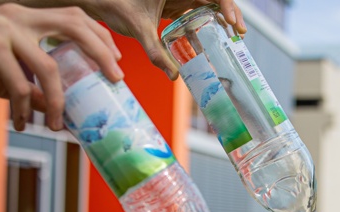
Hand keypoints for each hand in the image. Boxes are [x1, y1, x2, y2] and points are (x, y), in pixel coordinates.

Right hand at [0, 3, 122, 131]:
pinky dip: (24, 109)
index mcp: (26, 17)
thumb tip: (64, 112)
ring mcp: (4, 30)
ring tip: (56, 126)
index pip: (73, 17)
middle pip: (73, 27)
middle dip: (100, 53)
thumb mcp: (7, 74)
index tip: (116, 60)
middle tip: (115, 80)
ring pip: (49, 68)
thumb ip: (35, 87)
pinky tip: (21, 123)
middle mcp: (18, 17)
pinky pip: (19, 86)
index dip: (99, 36)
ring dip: (58, 102)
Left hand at [88, 0, 246, 79]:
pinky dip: (209, 23)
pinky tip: (214, 39)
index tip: (232, 23)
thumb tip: (174, 75)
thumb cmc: (115, 5)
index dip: (227, 5)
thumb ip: (156, 53)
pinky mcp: (176, 5)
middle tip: (238, 34)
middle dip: (231, 13)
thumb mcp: (139, 30)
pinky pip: (199, 11)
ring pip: (210, 3)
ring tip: (233, 37)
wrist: (100, 1)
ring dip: (223, 18)